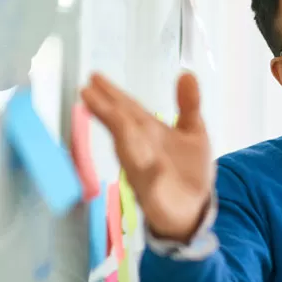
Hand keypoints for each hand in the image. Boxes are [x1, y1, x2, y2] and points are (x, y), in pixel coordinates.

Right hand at [81, 72, 214, 242]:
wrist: (194, 208)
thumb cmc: (188, 168)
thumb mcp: (193, 131)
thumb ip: (189, 104)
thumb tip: (187, 73)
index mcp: (150, 132)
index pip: (129, 110)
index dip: (113, 95)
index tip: (95, 78)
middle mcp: (141, 149)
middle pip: (123, 127)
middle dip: (107, 110)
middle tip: (87, 91)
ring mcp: (144, 171)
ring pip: (130, 151)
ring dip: (123, 135)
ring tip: (112, 114)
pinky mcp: (153, 193)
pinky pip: (149, 182)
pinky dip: (149, 171)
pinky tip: (151, 163)